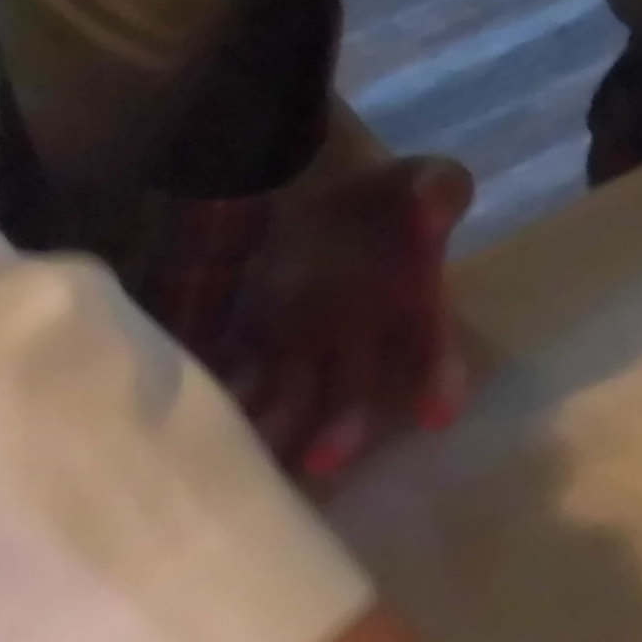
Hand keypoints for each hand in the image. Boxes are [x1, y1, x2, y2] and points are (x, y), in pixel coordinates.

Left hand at [136, 154, 475, 491]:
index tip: (436, 414)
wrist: (304, 181)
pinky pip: (232, 377)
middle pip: (353, 402)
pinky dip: (221, 393)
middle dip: (341, 433)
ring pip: (287, 403)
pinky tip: (204, 406)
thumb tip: (434, 208)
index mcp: (406, 317)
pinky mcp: (243, 345)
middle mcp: (354, 349)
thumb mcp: (415, 181)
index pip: (429, 357)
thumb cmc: (373, 197)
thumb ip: (437, 190)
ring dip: (273, 430)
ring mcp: (295, 352)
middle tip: (321, 460)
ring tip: (252, 450)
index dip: (437, 384)